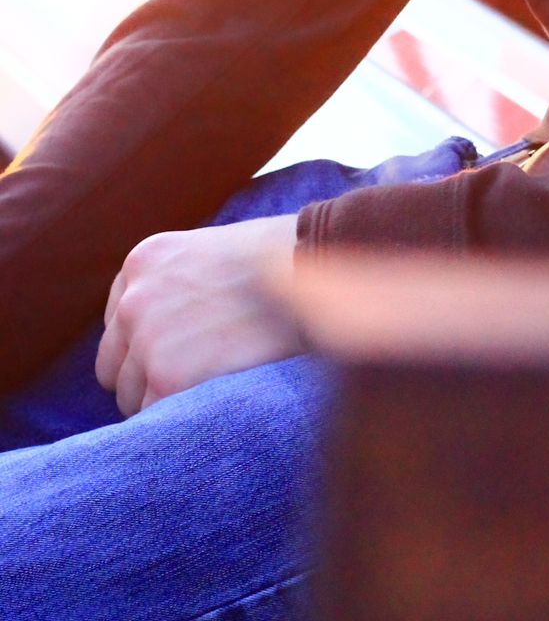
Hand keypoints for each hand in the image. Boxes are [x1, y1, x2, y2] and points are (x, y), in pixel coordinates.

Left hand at [95, 213, 301, 415]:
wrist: (311, 270)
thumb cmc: (279, 260)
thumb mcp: (209, 253)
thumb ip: (175, 286)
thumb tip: (169, 329)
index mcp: (141, 263)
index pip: (119, 325)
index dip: (149, 343)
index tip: (184, 347)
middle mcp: (133, 300)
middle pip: (115, 365)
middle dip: (147, 374)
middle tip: (198, 375)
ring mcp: (146, 340)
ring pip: (130, 396)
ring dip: (164, 399)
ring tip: (213, 385)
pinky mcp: (166, 378)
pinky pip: (154, 418)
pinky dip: (181, 416)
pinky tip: (215, 397)